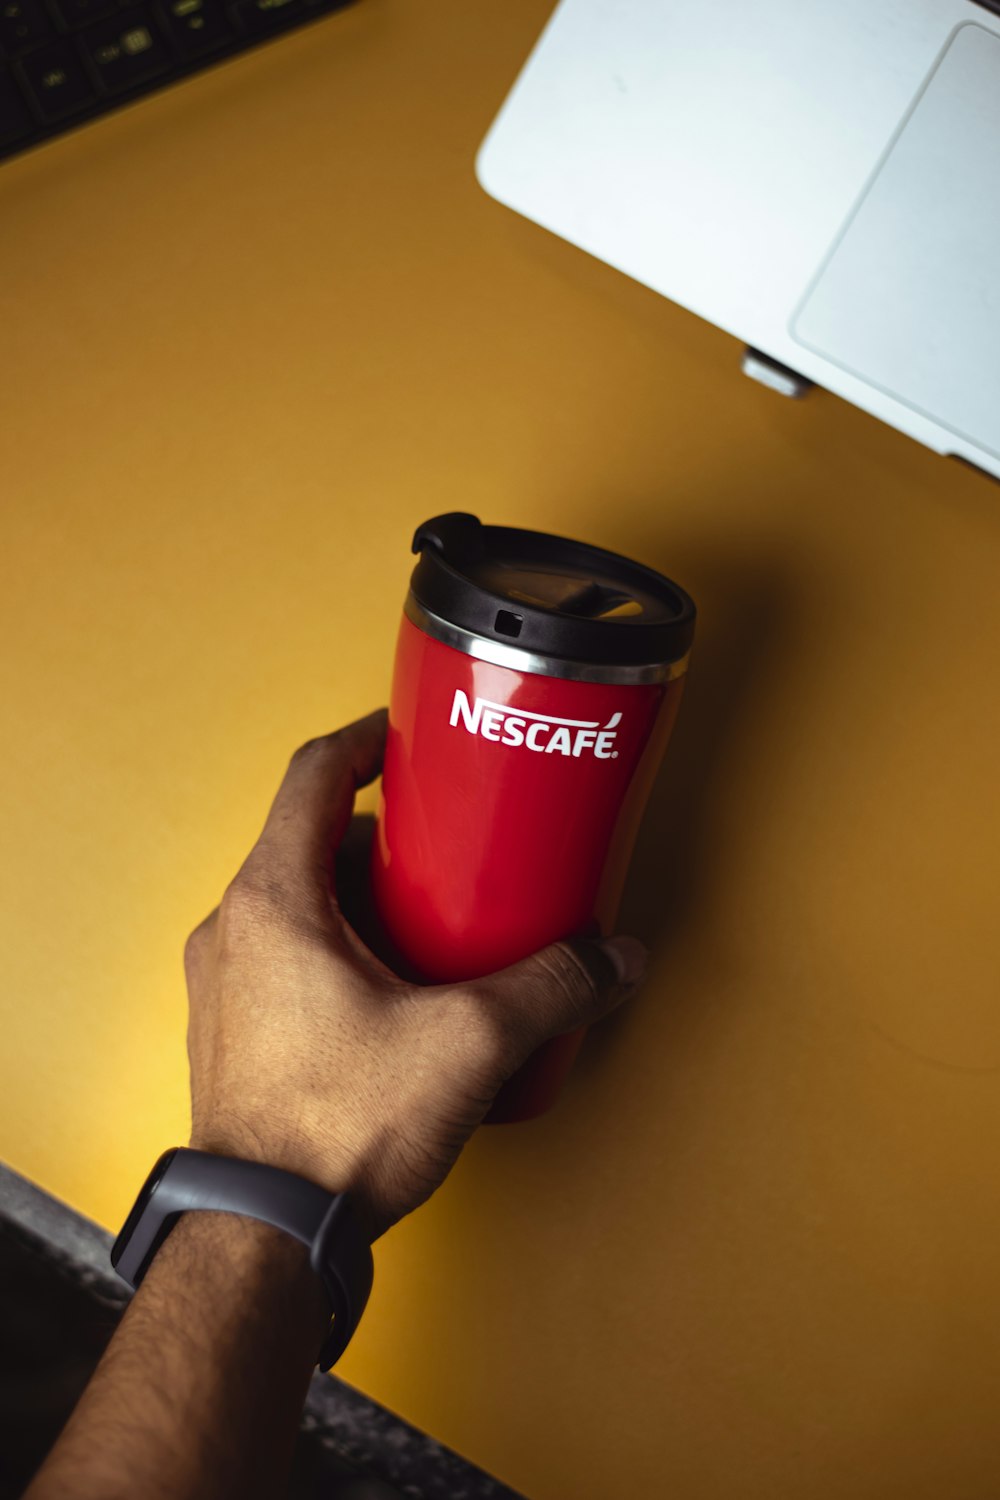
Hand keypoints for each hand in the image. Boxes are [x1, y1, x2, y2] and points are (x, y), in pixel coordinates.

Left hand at [184, 709, 646, 1238]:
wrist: (263, 1237)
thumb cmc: (337, 1129)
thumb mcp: (469, 1043)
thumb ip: (551, 987)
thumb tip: (613, 958)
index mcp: (274, 899)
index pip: (313, 775)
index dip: (368, 740)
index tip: (412, 733)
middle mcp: (234, 928)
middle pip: (310, 841)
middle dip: (385, 837)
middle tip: (450, 847)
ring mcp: (225, 984)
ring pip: (299, 903)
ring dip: (363, 897)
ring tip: (434, 922)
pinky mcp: (234, 1034)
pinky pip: (287, 957)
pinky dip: (340, 949)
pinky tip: (397, 992)